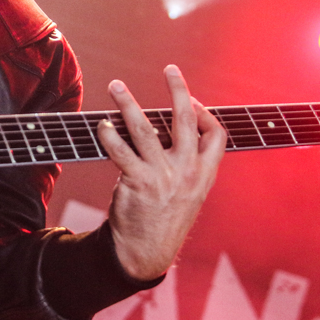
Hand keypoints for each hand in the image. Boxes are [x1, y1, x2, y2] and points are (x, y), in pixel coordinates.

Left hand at [97, 66, 225, 280]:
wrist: (146, 251)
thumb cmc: (166, 217)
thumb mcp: (190, 194)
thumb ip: (189, 164)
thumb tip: (176, 127)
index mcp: (205, 175)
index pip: (217, 135)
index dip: (206, 114)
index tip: (193, 101)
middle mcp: (187, 172)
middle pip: (185, 121)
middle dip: (178, 89)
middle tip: (170, 68)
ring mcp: (162, 177)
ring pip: (146, 129)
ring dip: (128, 103)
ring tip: (116, 86)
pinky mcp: (137, 182)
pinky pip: (121, 151)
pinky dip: (109, 134)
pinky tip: (103, 124)